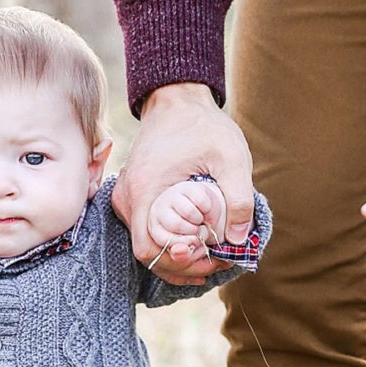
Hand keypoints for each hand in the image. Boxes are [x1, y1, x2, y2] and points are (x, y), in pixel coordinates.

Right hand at [113, 85, 254, 285]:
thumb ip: (239, 198)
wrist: (176, 100)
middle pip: (147, 253)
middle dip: (183, 265)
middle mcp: (127, 198)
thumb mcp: (232, 156)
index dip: (179, 264)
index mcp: (144, 191)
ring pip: (147, 244)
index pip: (149, 250)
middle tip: (217, 263)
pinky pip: (147, 230)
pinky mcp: (133, 196)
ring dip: (177, 255)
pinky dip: (169, 241)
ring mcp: (126, 198)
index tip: (209, 258)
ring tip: (210, 255)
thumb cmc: (203, 126)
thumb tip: (238, 240)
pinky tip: (195, 244)